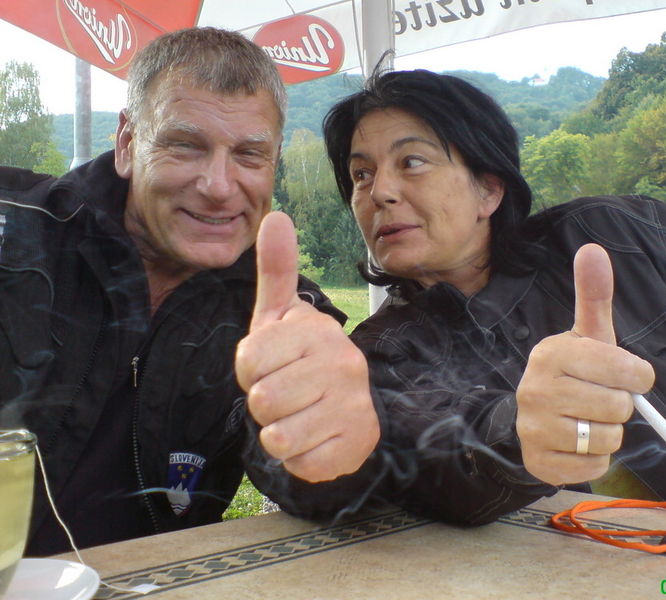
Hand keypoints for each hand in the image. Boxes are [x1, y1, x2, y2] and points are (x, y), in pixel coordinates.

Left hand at [235, 212, 378, 481]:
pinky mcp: (355, 446)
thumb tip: (275, 215)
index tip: (271, 365)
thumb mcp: (282, 317)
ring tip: (299, 416)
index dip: (249, 370)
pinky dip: (298, 458)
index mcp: (319, 330)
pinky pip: (298, 464)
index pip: (248, 360)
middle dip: (263, 404)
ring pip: (277, 436)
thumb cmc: (301, 359)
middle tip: (285, 394)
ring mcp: (353, 407)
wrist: (349, 410)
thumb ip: (277, 270)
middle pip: (261, 400)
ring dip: (278, 432)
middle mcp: (344, 364)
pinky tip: (315, 438)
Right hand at [515, 244, 653, 484]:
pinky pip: (594, 467)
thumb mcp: (588, 336)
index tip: (628, 376)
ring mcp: (532, 427)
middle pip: (617, 407)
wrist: (536, 416)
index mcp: (550, 353)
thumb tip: (592, 249)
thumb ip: (593, 296)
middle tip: (599, 400)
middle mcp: (534, 389)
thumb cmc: (575, 372)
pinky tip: (579, 445)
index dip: (636, 376)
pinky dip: (596, 460)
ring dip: (609, 434)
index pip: (622, 369)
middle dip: (619, 407)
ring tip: (589, 421)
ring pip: (608, 438)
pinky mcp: (537, 462)